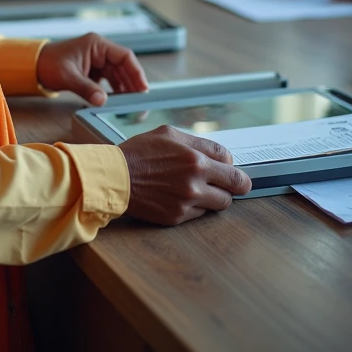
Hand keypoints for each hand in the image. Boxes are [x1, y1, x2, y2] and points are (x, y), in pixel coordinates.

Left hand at [36, 35, 148, 105]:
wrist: (34, 66)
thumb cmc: (49, 64)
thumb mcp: (68, 77)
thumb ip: (86, 89)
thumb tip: (102, 101)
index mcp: (97, 44)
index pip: (124, 56)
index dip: (136, 71)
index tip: (143, 88)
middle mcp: (99, 50)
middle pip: (123, 66)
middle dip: (132, 82)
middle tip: (140, 100)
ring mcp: (96, 60)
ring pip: (117, 74)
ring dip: (124, 87)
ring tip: (131, 103)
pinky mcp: (92, 70)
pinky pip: (108, 79)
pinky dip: (113, 90)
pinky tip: (116, 101)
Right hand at [120, 125, 251, 225]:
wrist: (114, 178)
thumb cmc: (139, 152)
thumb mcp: (169, 134)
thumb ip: (198, 143)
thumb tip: (222, 156)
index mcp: (195, 159)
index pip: (231, 163)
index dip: (231, 164)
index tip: (227, 167)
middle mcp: (195, 182)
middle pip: (236, 187)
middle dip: (237, 184)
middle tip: (234, 184)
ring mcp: (187, 202)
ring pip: (221, 203)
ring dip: (216, 196)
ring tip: (200, 188)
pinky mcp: (178, 217)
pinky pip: (200, 214)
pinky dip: (196, 205)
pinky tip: (181, 196)